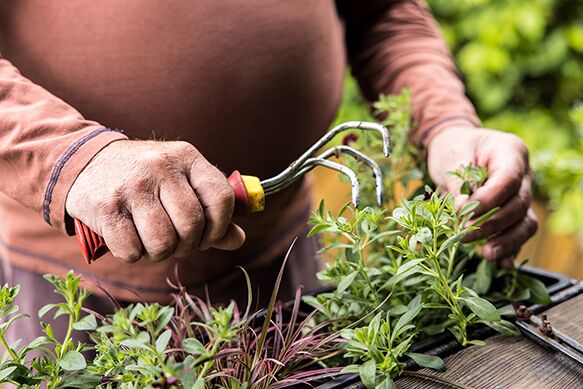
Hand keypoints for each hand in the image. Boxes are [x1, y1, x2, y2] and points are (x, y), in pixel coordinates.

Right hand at [66, 140, 245, 262]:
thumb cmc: (146, 179)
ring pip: (163, 243)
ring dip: (159, 252)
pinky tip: (128, 236)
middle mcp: (160, 167)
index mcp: (186, 157)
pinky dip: (133, 254)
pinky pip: (132, 252)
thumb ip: (212, 210)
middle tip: (175, 240)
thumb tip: (238, 239)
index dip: (220, 226)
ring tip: (151, 239)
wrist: (86, 162)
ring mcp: (132, 185)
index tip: (207, 235)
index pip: (221, 198)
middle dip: (187, 244)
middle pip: (192, 225)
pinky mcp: (105, 206)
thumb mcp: (182, 182)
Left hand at [426, 126, 536, 266]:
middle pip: (517, 204)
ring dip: (506, 241)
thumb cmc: (453, 148)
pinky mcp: (514, 214)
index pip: (508, 179)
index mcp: (511, 152)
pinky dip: (510, 248)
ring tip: (486, 254)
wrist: (455, 149)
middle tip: (463, 235)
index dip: (490, 199)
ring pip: (524, 223)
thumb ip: (458, 183)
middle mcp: (524, 174)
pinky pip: (519, 234)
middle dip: (491, 224)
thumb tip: (462, 210)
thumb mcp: (450, 157)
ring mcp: (522, 195)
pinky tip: (501, 263)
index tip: (467, 212)